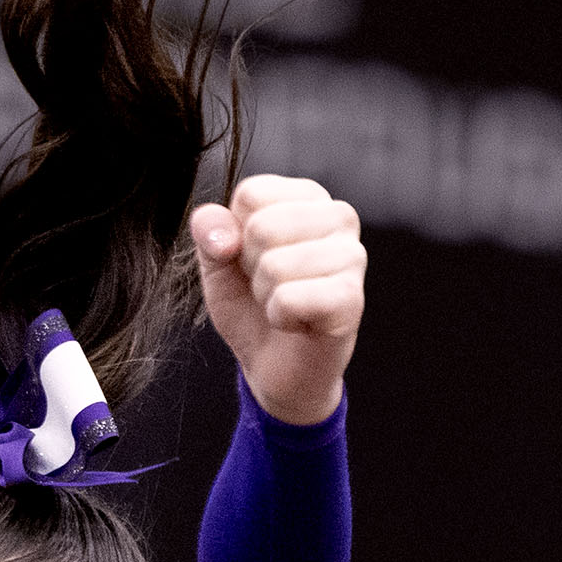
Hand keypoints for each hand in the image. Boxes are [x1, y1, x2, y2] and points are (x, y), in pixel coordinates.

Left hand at [190, 174, 363, 425]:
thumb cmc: (252, 308)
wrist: (274, 367)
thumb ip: (210, 233)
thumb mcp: (217, 264)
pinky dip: (280, 318)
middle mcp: (338, 217)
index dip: (236, 236)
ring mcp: (352, 256)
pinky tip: (298, 323)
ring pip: (274, 265)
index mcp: (307, 197)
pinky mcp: (352, 298)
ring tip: (284, 305)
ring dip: (266, 296)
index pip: (251, 194)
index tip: (254, 260)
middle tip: (271, 288)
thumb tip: (222, 233)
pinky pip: (289, 299)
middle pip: (261, 227)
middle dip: (251, 268)